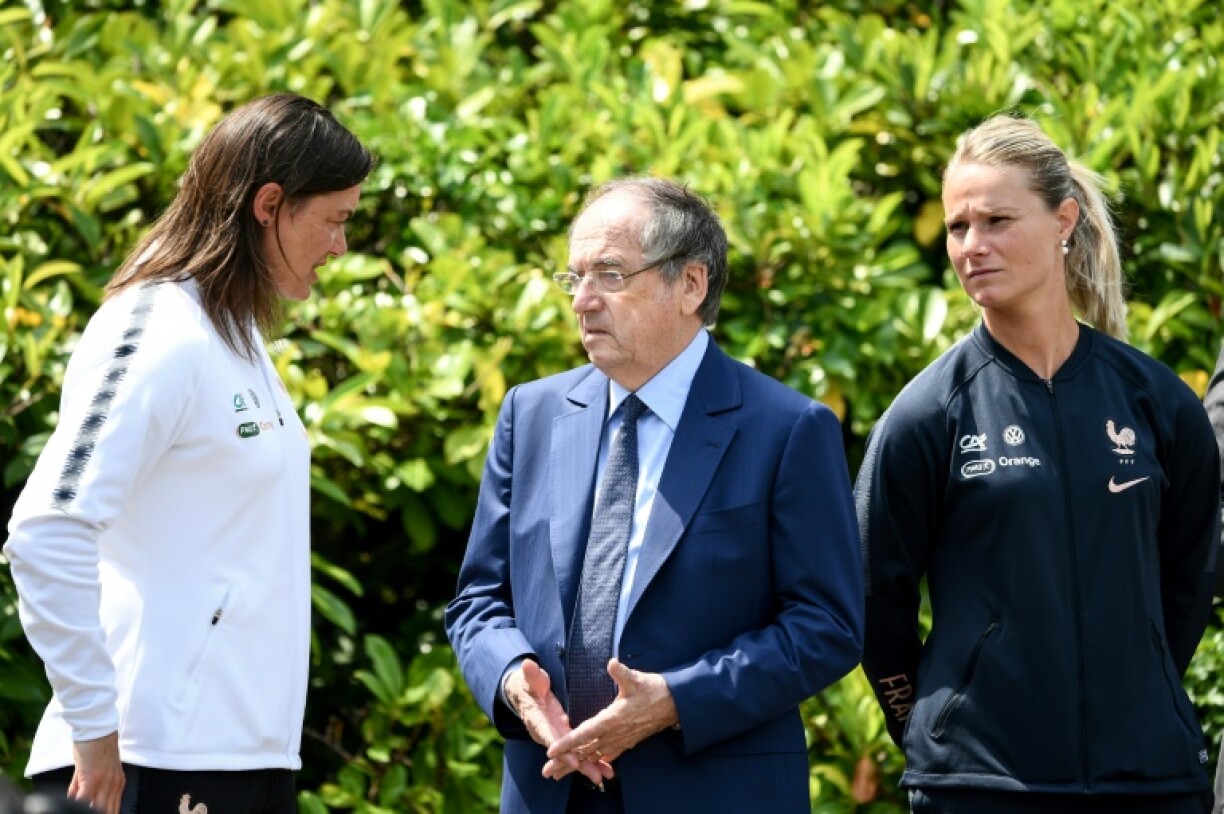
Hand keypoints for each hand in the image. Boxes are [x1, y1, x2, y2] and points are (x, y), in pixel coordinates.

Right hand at [68, 732, 123, 813]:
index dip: (107, 813)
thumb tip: (76, 799)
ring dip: (87, 810)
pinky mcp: (91, 778)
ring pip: (98, 809)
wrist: (97, 728)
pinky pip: (83, 800)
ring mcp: (104, 782)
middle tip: (82, 813)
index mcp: (117, 782)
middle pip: (109, 811)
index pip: (114, 808)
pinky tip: (73, 806)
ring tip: (77, 811)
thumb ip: (85, 786)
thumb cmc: (95, 745)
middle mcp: (114, 784)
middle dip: (99, 813)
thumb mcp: (95, 768)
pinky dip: (79, 805)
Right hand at [505, 660, 613, 785]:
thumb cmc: (529, 684)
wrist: (524, 695)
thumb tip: (527, 664)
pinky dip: (589, 758)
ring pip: (572, 754)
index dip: (561, 748)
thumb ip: (532, 675)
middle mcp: (547, 733)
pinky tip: (604, 768)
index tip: (573, 758)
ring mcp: (556, 736)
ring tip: (604, 776)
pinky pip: (577, 750)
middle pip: (563, 752)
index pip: (549, 736)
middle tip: (595, 775)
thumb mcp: (530, 679)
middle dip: (579, 763)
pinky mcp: (564, 736)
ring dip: (587, 765)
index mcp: (538, 720)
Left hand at [543, 658, 677, 777]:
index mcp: (612, 719)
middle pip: (585, 751)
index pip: (584, 733)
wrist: (675, 704)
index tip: (551, 751)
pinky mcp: (628, 741)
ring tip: (560, 772)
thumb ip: (622, 673)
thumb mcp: (636, 678)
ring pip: (595, 756)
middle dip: (566, 761)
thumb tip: (612, 663)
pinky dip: (595, 761)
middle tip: (547, 771)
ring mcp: (622, 740)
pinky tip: (589, 764)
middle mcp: (615, 733)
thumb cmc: (653, 690)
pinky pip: (608, 755)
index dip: (567, 743)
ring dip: (578, 764)